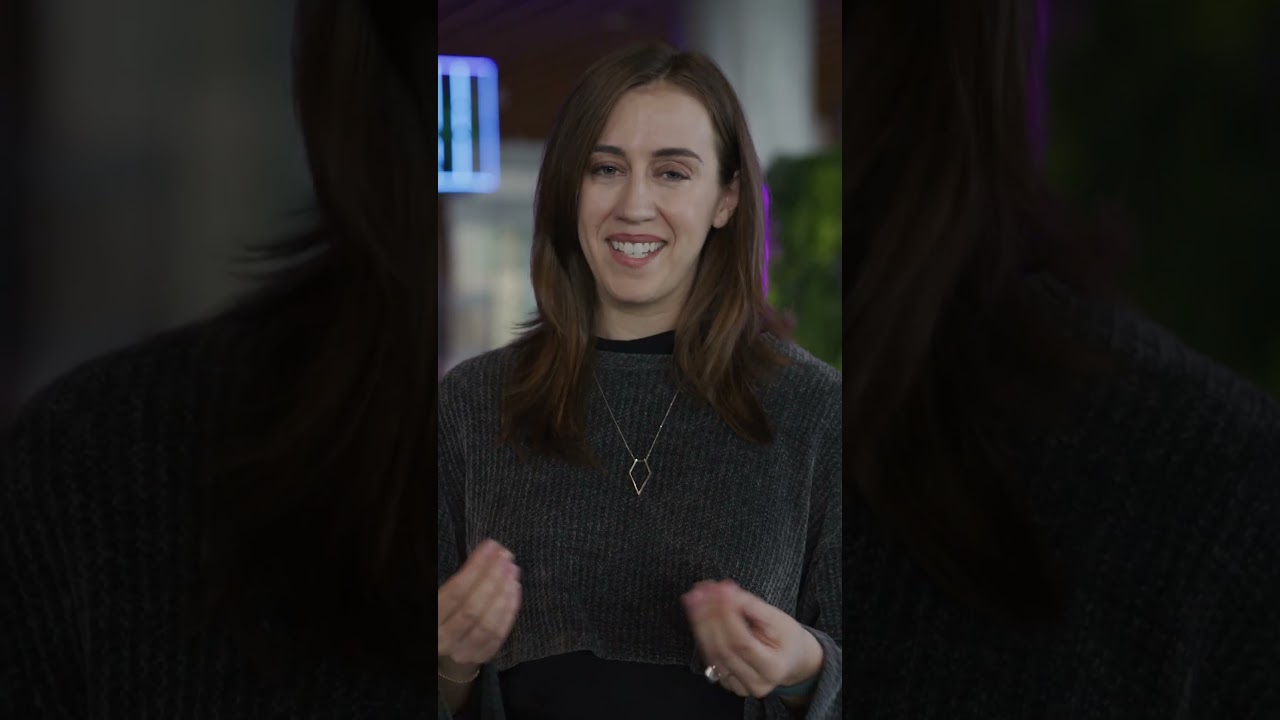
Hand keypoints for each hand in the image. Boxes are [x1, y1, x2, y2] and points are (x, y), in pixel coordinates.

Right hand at [437, 539, 521, 670]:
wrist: (440, 643)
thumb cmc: (439, 610)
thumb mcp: (434, 592)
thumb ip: (455, 577)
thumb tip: (482, 553)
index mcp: (430, 619)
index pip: (455, 592)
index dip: (476, 567)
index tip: (491, 547)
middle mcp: (443, 639)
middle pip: (473, 608)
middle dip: (493, 579)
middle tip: (506, 556)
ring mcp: (462, 651)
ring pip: (488, 624)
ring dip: (504, 595)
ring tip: (513, 570)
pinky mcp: (479, 656)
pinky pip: (498, 635)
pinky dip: (509, 612)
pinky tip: (514, 590)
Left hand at [682, 579, 822, 698]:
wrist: (791, 659)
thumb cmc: (787, 638)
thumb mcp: (778, 618)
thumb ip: (752, 606)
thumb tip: (727, 593)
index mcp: (773, 668)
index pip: (742, 642)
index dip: (727, 616)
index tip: (719, 592)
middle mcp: (755, 682)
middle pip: (723, 648)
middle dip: (708, 616)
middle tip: (700, 591)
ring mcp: (739, 686)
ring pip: (711, 653)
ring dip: (699, 622)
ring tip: (695, 598)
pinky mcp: (727, 682)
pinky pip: (709, 656)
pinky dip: (702, 633)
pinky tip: (698, 613)